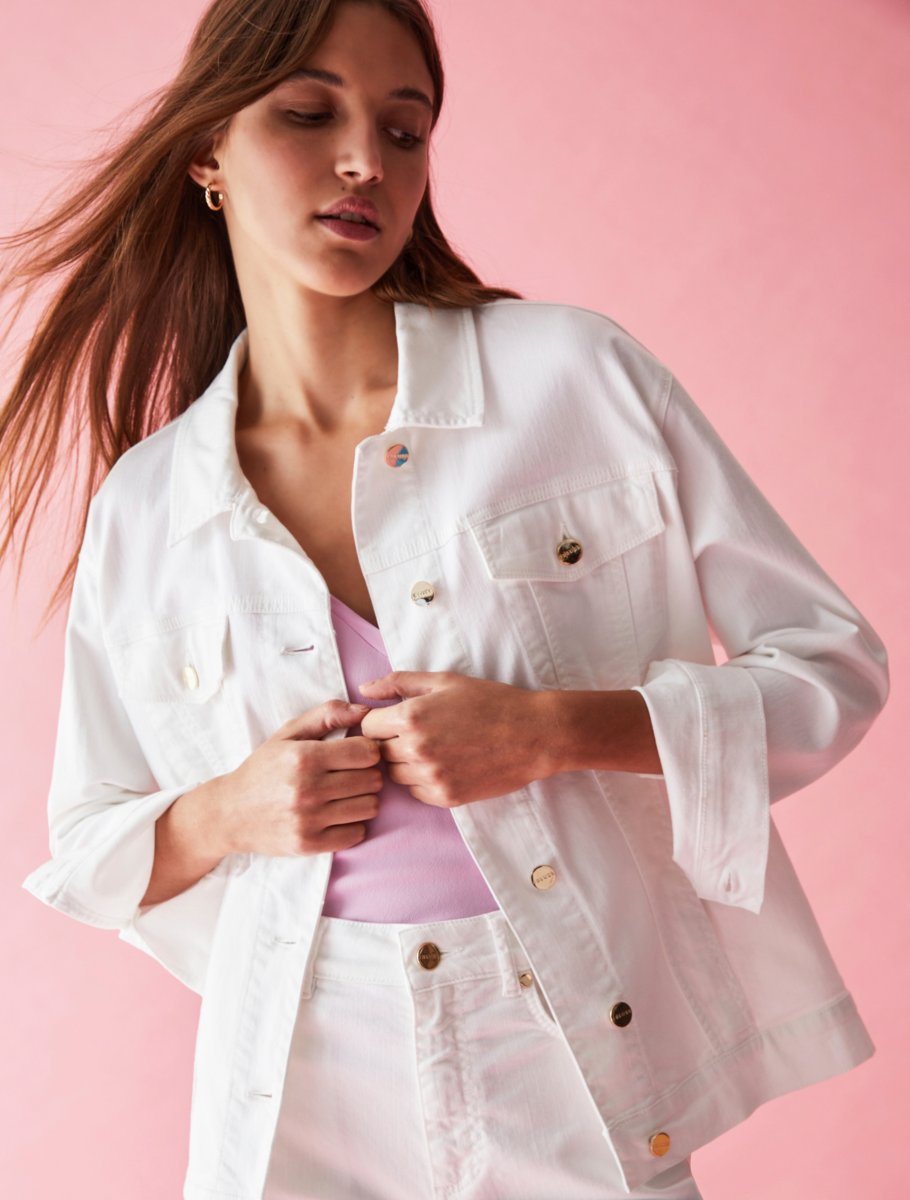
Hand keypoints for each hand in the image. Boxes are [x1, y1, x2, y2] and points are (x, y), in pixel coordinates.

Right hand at [214, 700, 382, 856]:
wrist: (229, 813)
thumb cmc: (264, 768)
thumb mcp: (288, 733)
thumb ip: (327, 715)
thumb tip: (365, 710)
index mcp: (304, 757)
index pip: (366, 752)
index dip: (368, 750)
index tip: (358, 753)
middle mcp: (307, 789)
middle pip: (372, 780)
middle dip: (368, 773)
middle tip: (352, 774)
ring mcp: (308, 820)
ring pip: (369, 807)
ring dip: (363, 799)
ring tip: (346, 794)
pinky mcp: (309, 845)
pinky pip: (356, 834)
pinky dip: (353, 825)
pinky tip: (337, 815)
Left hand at [358, 670, 550, 807]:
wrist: (534, 734)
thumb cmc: (490, 702)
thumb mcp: (444, 681)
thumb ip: (398, 682)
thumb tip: (363, 688)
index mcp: (412, 716)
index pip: (366, 727)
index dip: (379, 721)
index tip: (395, 719)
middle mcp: (416, 749)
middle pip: (377, 752)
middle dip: (391, 741)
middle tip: (420, 732)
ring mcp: (431, 776)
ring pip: (395, 774)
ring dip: (406, 762)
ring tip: (435, 747)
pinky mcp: (446, 797)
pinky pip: (415, 792)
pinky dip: (423, 780)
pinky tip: (446, 764)